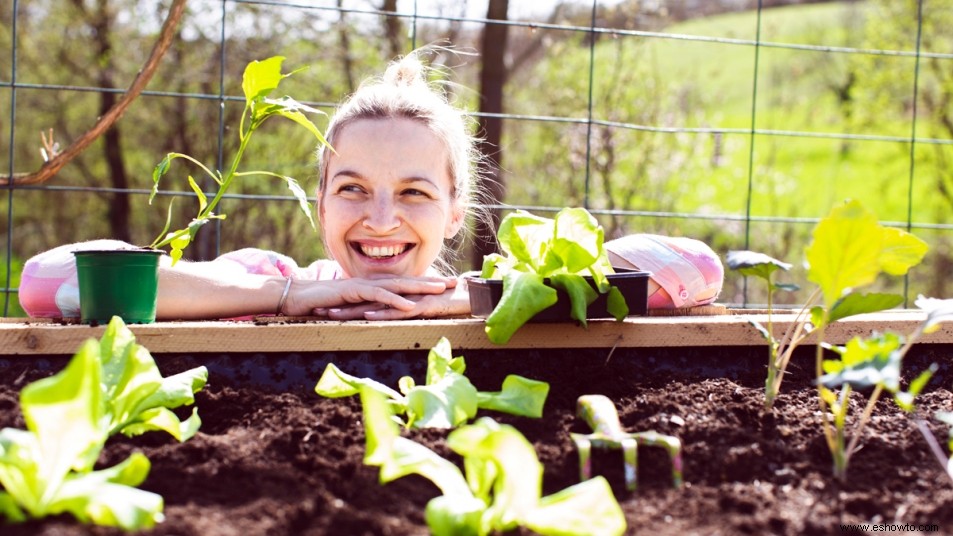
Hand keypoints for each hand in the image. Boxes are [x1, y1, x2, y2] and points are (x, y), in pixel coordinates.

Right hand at [281, 276, 456, 315]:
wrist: (294, 297)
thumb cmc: (321, 304)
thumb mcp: (350, 308)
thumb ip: (366, 308)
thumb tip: (380, 316)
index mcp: (373, 285)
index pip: (404, 284)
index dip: (426, 283)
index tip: (447, 285)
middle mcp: (371, 282)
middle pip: (407, 281)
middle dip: (431, 281)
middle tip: (455, 283)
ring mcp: (362, 285)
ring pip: (396, 285)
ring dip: (419, 288)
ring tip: (440, 291)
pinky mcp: (352, 291)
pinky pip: (377, 296)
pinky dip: (394, 300)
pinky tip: (409, 305)